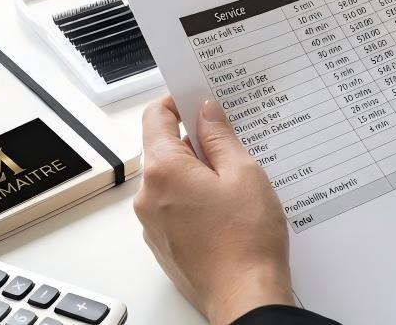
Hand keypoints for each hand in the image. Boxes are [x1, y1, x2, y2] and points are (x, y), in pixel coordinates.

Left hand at [135, 95, 293, 324]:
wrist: (245, 298)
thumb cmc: (246, 241)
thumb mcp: (243, 173)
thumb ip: (220, 137)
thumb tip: (207, 113)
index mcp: (163, 170)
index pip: (156, 117)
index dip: (176, 100)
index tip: (197, 97)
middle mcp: (148, 196)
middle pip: (162, 148)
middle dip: (193, 138)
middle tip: (229, 136)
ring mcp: (152, 224)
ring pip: (170, 180)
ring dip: (195, 170)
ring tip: (235, 177)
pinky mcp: (164, 244)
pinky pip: (173, 206)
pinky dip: (193, 197)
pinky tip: (226, 205)